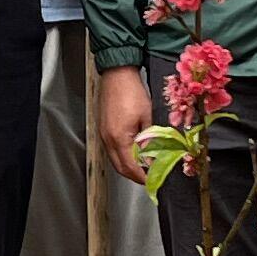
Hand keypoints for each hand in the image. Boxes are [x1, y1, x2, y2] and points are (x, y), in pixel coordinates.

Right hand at [97, 63, 152, 184]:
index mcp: (119, 138)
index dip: (141, 177)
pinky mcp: (104, 128)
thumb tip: (153, 154)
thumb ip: (149, 138)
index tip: (151, 181)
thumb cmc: (131, 91)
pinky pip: (112, 149)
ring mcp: (104, 134)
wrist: (117, 75)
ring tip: (143, 166)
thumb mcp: (147, 116)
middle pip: (119, 167)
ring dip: (128, 165)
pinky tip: (133, 152)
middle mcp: (108, 139)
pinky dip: (122, 155)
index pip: (130, 167)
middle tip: (148, 177)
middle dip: (133, 175)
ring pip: (114, 159)